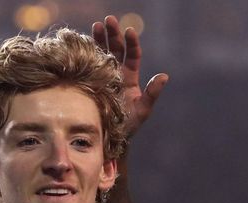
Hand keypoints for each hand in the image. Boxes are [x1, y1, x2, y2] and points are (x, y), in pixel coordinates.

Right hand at [92, 14, 168, 137]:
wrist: (109, 138)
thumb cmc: (128, 127)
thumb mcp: (143, 110)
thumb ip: (152, 93)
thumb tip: (164, 76)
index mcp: (130, 77)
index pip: (132, 55)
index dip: (131, 42)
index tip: (129, 31)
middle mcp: (117, 73)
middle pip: (116, 49)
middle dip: (113, 34)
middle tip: (109, 20)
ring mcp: (102, 76)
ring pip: (102, 53)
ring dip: (99, 38)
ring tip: (96, 25)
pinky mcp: (90, 82)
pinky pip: (89, 64)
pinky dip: (87, 52)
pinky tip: (83, 42)